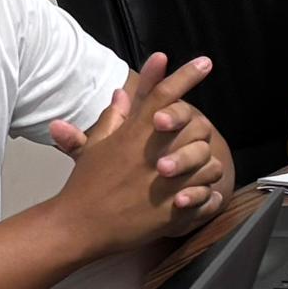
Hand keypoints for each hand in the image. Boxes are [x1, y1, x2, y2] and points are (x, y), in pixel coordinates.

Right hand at [47, 53, 231, 246]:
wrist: (79, 226)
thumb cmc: (85, 184)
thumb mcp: (96, 146)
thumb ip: (113, 118)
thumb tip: (122, 93)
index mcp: (134, 135)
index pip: (163, 96)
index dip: (185, 76)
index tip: (204, 63)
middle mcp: (152, 155)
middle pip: (196, 127)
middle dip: (201, 130)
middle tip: (196, 137)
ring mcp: (164, 185)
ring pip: (208, 164)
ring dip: (207, 166)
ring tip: (198, 172)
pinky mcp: (171, 213)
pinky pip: (205, 198)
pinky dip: (207, 197)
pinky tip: (202, 196)